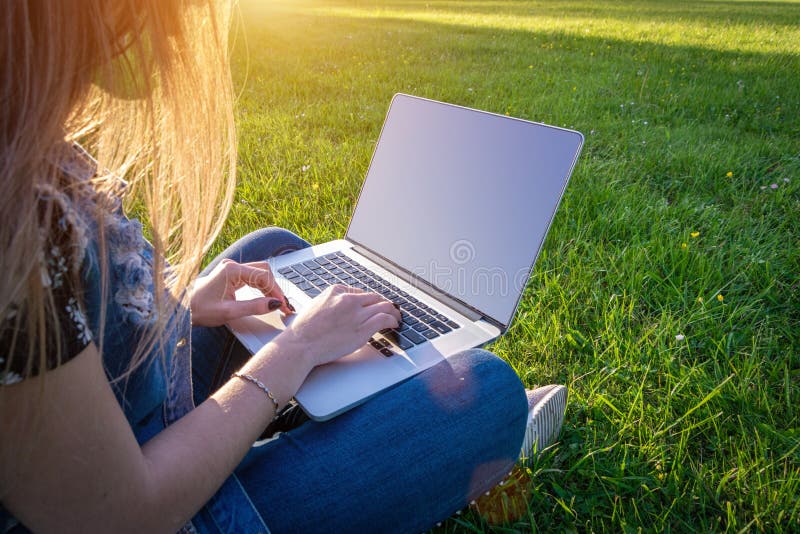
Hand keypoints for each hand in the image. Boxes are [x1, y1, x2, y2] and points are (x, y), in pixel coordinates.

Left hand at [189, 259, 291, 326]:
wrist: (183, 308)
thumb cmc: (200, 309)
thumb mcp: (229, 312)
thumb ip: (254, 307)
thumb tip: (275, 304)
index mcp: (232, 270)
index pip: (263, 276)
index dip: (277, 291)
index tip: (284, 305)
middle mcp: (232, 265)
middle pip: (264, 271)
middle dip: (276, 288)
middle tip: (284, 305)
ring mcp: (231, 268)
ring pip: (260, 273)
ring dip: (270, 288)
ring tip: (278, 303)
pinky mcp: (231, 274)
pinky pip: (253, 277)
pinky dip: (262, 287)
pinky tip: (267, 298)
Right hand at [281, 284, 400, 366]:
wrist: (301, 344)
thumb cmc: (303, 330)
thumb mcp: (316, 305)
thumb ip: (331, 303)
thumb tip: (341, 309)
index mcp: (336, 291)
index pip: (360, 292)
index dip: (369, 302)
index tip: (372, 307)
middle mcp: (348, 299)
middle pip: (375, 297)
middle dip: (383, 304)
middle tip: (388, 311)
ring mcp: (357, 314)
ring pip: (384, 306)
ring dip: (393, 312)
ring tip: (396, 317)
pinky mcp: (362, 329)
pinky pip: (384, 319)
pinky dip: (393, 320)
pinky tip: (394, 324)